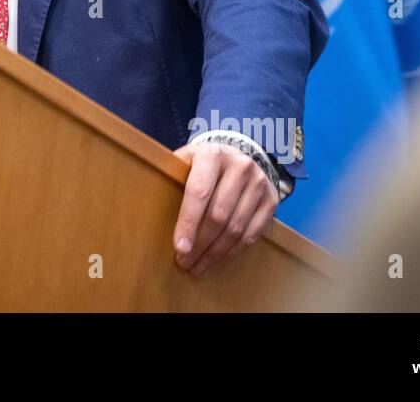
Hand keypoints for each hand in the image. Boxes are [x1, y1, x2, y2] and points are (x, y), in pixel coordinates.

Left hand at [171, 140, 277, 276]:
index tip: (179, 247)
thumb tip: (148, 203)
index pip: (199, 193)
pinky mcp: (272, 200)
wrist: (239, 155)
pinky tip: (218, 257)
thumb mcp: (187, 159)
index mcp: (213, 154)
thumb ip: (173, 176)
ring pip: (235, 228)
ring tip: (198, 265)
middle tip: (184, 261)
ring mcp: (259, 183)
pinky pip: (252, 233)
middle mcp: (240, 166)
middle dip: (199, 244)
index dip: (188, 223)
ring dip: (215, 253)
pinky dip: (233, 250)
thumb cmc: (204, 163)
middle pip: (218, 215)